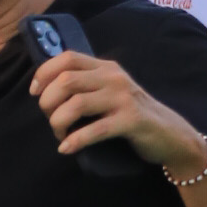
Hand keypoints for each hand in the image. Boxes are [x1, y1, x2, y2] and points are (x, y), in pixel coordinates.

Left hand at [27, 48, 200, 173]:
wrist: (171, 135)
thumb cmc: (133, 116)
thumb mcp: (111, 92)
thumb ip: (88, 86)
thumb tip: (49, 91)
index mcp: (106, 67)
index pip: (67, 58)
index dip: (44, 73)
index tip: (35, 93)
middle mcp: (114, 77)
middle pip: (66, 80)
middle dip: (48, 103)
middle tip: (50, 120)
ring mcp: (123, 98)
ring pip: (76, 104)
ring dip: (58, 123)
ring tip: (60, 136)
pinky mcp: (131, 120)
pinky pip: (95, 129)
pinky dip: (75, 140)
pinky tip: (66, 149)